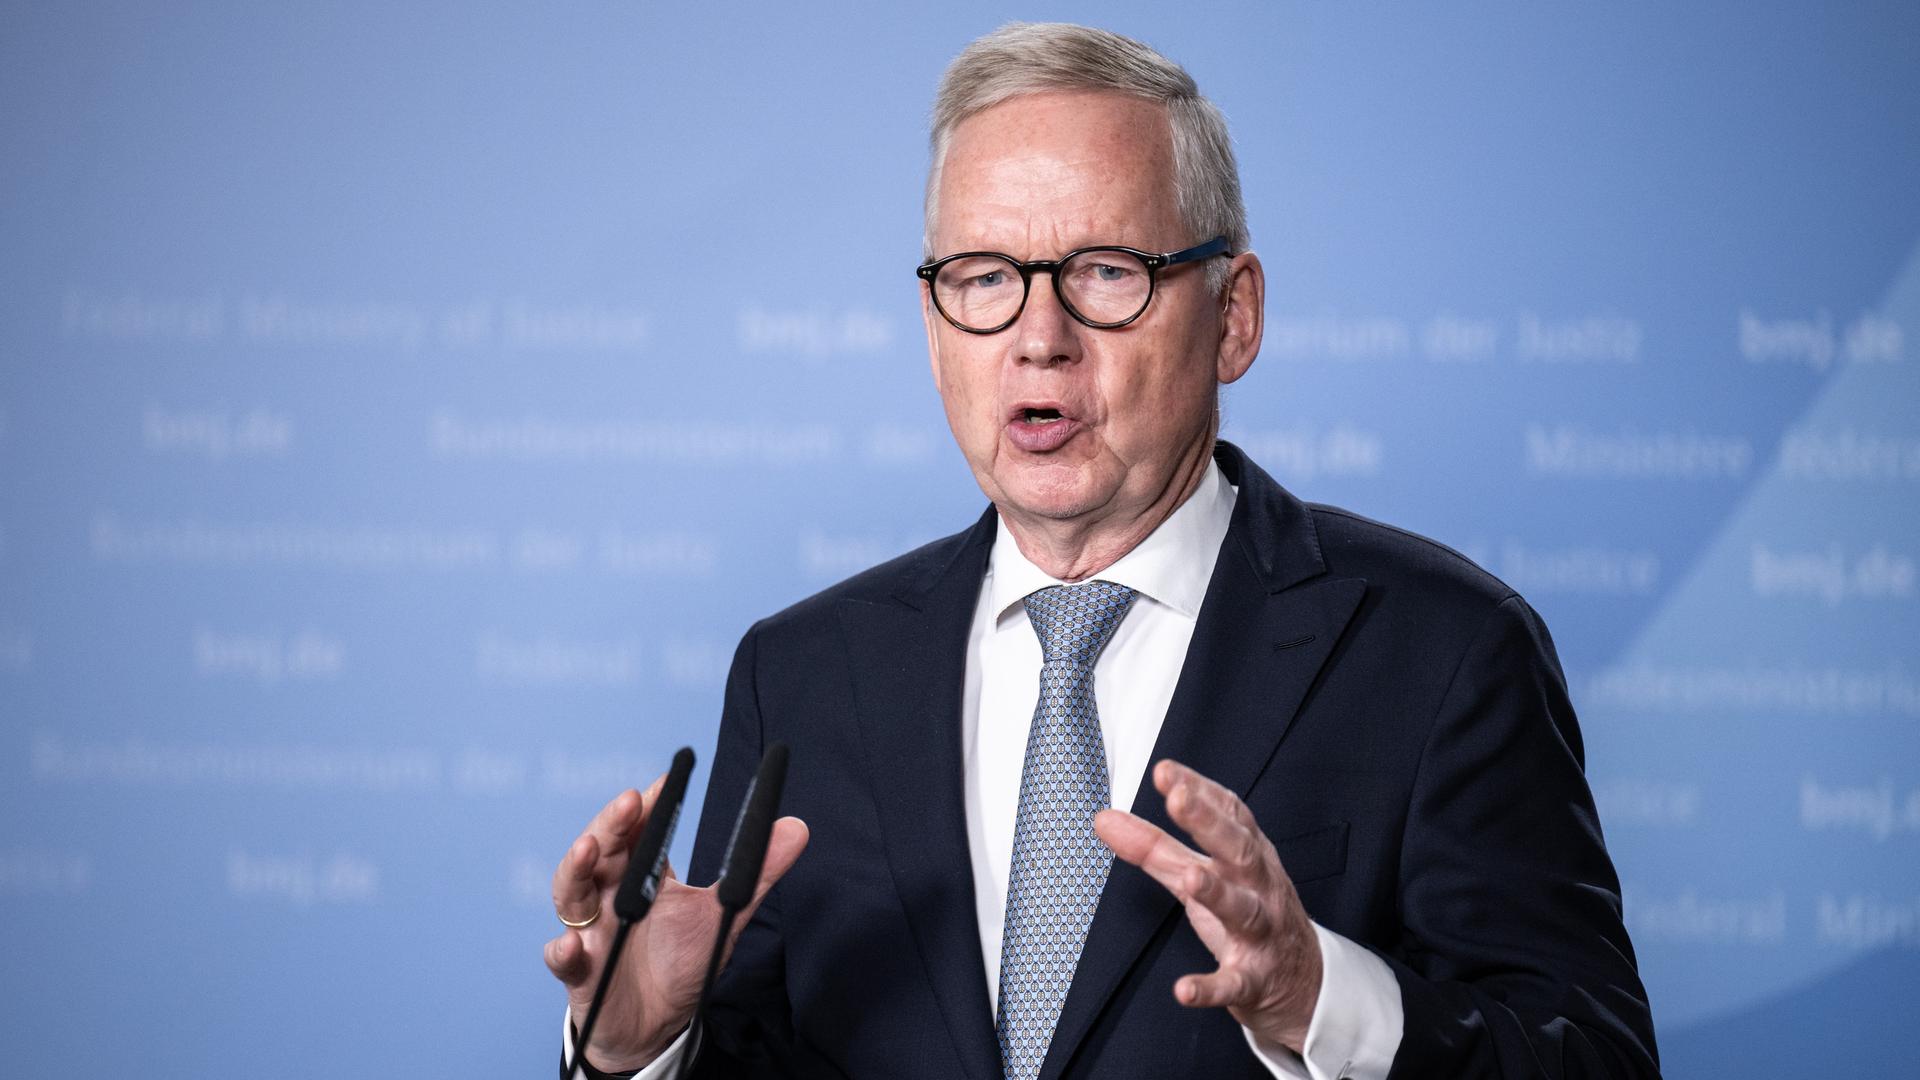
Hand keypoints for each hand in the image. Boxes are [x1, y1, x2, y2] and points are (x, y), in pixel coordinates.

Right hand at [543, 775, 809, 1071]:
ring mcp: (590, 931)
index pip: (640, 829)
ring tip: (587, 849)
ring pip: (571, 893)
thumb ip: (755, 874)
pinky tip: (572, 945)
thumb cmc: (681, 963)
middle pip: (602, 849)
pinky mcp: (581, 973)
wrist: (657, 1027)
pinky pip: (564, 959)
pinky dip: (563, 951)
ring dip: (576, 869)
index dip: (649, 804)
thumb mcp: (722, 916)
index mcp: (643, 875)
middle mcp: (609, 894)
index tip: (668, 778)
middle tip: (630, 801)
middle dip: (612, 824)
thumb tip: (799, 826)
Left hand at [1094, 759, 1321, 1053]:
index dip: (1200, 791)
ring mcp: (1262, 934)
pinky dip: (1210, 988)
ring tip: (1190, 878)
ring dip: (1216, 893)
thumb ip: (1154, 847)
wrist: (1303, 984)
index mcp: (1250, 856)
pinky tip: (1184, 990)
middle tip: (1178, 799)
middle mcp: (1260, 888)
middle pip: (1239, 850)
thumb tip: (1104, 818)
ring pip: (1242, 910)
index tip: (1166, 771)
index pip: (1230, 814)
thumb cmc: (1248, 914)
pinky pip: (1234, 984)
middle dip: (1209, 824)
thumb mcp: (1202, 875)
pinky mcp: (1255, 980)